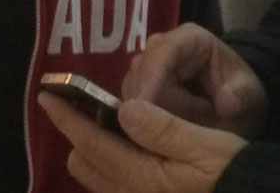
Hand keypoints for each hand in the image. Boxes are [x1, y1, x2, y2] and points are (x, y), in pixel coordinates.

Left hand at [38, 91, 246, 192]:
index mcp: (142, 175)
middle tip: (90, 106)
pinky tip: (129, 150)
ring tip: (109, 126)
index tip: (48, 96)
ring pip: (96, 177)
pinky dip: (108, 165)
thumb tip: (124, 108)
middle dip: (80, 133)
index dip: (68, 117)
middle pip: (84, 162)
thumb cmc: (232, 170)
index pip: (91, 142)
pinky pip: (112, 187)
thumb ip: (162, 128)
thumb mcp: (205, 144)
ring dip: (93, 150)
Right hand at [121, 24, 267, 138]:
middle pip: (140, 73)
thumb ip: (240, 97)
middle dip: (149, 104)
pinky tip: (150, 137)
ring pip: (131, 90)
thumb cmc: (241, 95)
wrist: (237, 105)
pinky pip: (129, 104)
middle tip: (169, 132)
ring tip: (168, 135)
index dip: (152, 79)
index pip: (163, 53)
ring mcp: (148, 66)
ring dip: (144, 115)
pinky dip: (138, 121)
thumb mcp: (250, 97)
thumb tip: (226, 103)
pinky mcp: (140, 86)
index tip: (144, 108)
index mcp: (191, 39)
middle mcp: (163, 47)